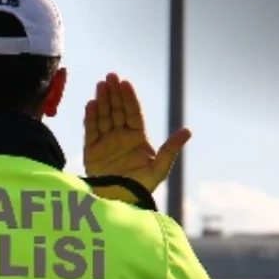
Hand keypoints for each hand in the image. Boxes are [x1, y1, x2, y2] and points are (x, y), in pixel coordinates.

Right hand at [84, 72, 190, 198]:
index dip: (129, 97)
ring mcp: (106, 142)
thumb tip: (188, 131)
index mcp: (138, 138)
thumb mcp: (159, 168)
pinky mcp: (92, 150)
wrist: (119, 201)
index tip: (125, 82)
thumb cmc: (141, 187)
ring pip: (104, 116)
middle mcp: (122, 137)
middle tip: (110, 76)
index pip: (133, 112)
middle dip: (114, 93)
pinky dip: (90, 117)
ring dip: (102, 100)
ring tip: (100, 85)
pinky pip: (91, 130)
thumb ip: (171, 149)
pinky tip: (91, 104)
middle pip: (118, 110)